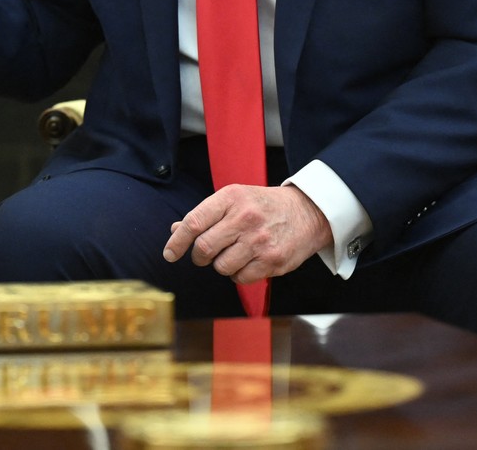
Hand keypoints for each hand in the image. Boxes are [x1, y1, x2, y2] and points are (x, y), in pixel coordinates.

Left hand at [162, 184, 331, 282]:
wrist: (307, 211)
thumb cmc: (263, 206)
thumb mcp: (234, 199)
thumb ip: (205, 215)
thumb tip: (175, 230)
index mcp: (231, 198)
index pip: (194, 222)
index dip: (177, 241)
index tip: (169, 254)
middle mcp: (245, 218)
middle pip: (204, 248)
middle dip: (199, 257)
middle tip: (204, 255)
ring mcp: (260, 240)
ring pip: (221, 267)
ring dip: (221, 266)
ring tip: (233, 254)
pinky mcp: (273, 260)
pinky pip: (241, 278)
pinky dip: (238, 275)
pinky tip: (248, 261)